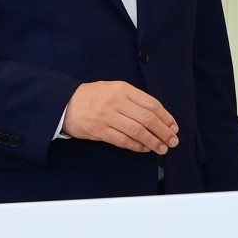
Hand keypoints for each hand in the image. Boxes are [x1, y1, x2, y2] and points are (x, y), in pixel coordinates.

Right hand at [62, 80, 179, 153]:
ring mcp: (107, 117)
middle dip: (163, 132)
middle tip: (173, 141)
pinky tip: (145, 148)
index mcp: (123, 89)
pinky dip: (137, 146)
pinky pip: (123, 141)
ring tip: (162, 148)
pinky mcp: (99, 131)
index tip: (174, 127)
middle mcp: (117, 102)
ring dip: (153, 142)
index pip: (151, 104)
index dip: (166, 117)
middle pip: (147, 119)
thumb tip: (158, 115)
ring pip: (137, 131)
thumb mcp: (113, 88)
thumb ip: (134, 98)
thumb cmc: (93, 96)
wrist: (64, 103)